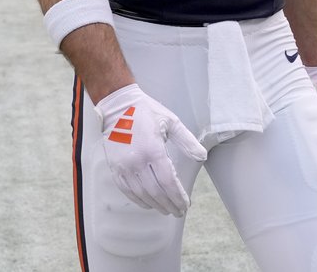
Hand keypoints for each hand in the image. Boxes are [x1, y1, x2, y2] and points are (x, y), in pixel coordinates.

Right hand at [94, 84, 206, 215]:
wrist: (118, 105)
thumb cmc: (146, 112)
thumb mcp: (171, 122)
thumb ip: (187, 141)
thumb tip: (202, 157)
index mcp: (153, 150)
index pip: (168, 182)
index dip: (178, 196)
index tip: (185, 204)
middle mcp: (137, 161)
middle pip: (156, 192)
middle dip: (169, 204)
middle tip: (178, 211)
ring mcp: (124, 166)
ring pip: (142, 194)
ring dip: (156, 205)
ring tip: (166, 209)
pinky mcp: (115, 167)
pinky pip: (127, 190)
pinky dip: (138, 200)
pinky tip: (148, 204)